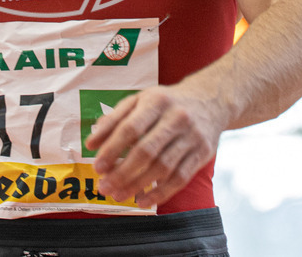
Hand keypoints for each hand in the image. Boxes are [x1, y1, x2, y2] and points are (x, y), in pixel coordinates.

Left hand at [85, 82, 224, 207]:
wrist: (210, 100)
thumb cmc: (165, 103)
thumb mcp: (139, 101)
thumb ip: (113, 120)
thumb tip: (91, 143)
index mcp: (156, 101)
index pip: (131, 128)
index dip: (112, 149)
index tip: (97, 167)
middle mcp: (176, 117)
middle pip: (147, 151)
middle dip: (122, 172)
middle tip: (104, 187)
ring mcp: (192, 136)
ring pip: (163, 167)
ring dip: (138, 185)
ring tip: (118, 195)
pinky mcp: (203, 153)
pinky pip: (180, 178)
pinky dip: (160, 192)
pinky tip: (143, 200)